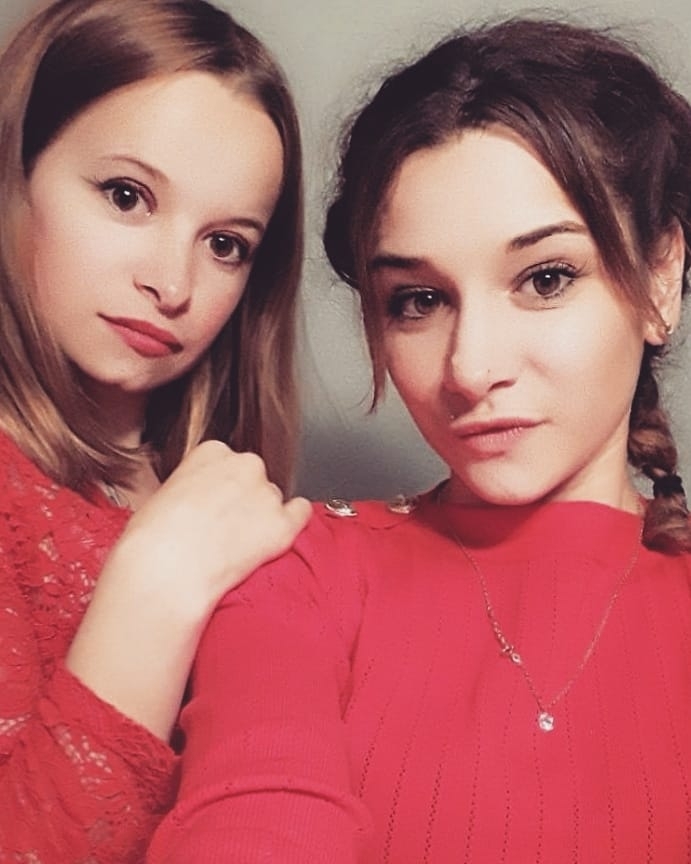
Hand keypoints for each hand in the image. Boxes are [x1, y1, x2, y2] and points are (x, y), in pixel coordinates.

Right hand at [110, 440, 310, 616]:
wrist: (164, 570)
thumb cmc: (151, 540)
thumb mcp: (161, 495)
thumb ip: (190, 488)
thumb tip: (196, 502)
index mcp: (212, 452)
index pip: (228, 463)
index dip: (220, 488)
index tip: (212, 506)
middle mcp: (245, 465)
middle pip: (254, 480)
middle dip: (244, 502)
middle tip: (224, 530)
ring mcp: (267, 494)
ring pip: (273, 501)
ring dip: (262, 519)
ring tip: (237, 547)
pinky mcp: (283, 526)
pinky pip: (301, 515)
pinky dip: (294, 524)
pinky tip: (278, 535)